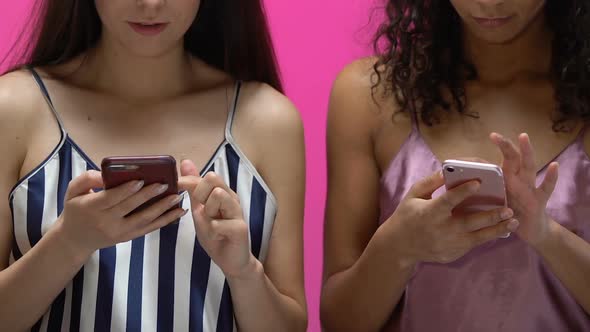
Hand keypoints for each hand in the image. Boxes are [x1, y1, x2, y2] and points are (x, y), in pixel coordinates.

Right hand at [56, 170, 185, 254]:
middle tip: (164, 185)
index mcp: (92, 208)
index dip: (126, 190)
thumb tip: (105, 174)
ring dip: (162, 209)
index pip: (112, 198)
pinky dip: (165, 221)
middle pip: (130, 207)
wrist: (74, 239)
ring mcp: (119, 232)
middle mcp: (106, 222)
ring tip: (177, 197)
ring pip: (144, 220)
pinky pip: (149, 229)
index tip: (141, 180)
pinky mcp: (128, 237)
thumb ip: (87, 179)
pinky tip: (178, 212)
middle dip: (149, 196)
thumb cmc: (76, 209)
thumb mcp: (72, 191)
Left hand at [180, 160, 253, 278]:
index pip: (206, 176)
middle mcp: (232, 199)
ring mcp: (238, 212)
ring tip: (211, 224)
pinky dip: (212, 231)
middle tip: (202, 211)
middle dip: (200, 194)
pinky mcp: (240, 228)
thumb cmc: (216, 235)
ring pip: (218, 195)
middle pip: (214, 178)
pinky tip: (217, 237)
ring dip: (208, 212)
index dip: (189, 180)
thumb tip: (186, 161)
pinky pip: (218, 222)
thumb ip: (194, 188)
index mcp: (223, 193)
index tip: (178, 185)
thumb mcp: (199, 210)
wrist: (230, 261)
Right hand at [385, 170, 518, 265]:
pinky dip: (488, 236)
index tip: (478, 182)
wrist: (400, 246)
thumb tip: (448, 169)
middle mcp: (441, 230)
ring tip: (513, 222)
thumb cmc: (407, 215)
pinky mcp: (453, 254)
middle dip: (490, 216)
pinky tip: (501, 229)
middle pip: (469, 222)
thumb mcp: (413, 195)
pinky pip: (473, 244)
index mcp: (429, 212)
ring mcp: (448, 244)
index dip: (462, 192)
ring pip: (477, 237)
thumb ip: (431, 182)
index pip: (448, 201)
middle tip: (508, 209)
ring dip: (497, 229)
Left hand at [490, 132, 558, 246]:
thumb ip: (479, 194)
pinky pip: (546, 187)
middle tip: (495, 135)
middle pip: (513, 159)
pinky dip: (551, 177)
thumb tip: (453, 189)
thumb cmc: (507, 214)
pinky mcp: (539, 200)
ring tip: (523, 136)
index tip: (487, 138)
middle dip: (505, 146)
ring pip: (529, 167)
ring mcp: (530, 188)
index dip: (493, 152)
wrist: (530, 231)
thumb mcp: (492, 202)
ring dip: (526, 151)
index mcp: (506, 179)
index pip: (500, 160)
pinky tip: (554, 165)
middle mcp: (518, 180)